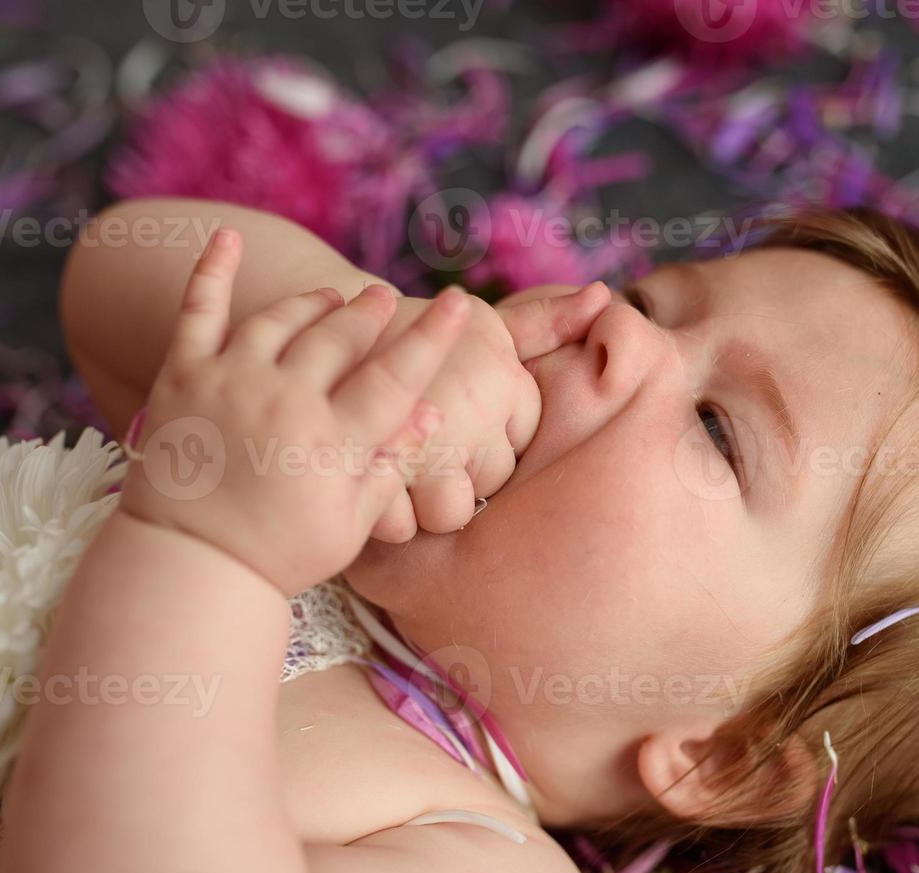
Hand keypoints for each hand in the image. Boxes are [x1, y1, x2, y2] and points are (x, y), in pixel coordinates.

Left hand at [117, 229, 470, 597]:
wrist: (188, 563)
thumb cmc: (277, 554)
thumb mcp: (347, 526)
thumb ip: (389, 468)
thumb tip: (429, 414)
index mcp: (332, 440)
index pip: (396, 376)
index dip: (432, 338)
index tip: (460, 304)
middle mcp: (284, 399)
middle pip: (339, 337)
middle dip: (368, 313)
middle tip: (383, 299)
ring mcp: (230, 380)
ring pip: (281, 319)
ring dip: (313, 303)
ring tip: (332, 299)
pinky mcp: (182, 375)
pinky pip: (200, 310)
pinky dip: (213, 270)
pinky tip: (227, 237)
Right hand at [367, 281, 610, 540]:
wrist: (313, 334)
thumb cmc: (409, 329)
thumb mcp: (481, 323)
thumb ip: (545, 323)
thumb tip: (605, 297)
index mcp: (500, 379)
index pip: (522, 443)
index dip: (492, 439)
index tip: (463, 418)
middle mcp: (469, 412)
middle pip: (489, 489)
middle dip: (462, 478)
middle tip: (431, 449)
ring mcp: (420, 448)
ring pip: (447, 515)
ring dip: (425, 503)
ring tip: (404, 469)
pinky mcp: (370, 479)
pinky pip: (398, 528)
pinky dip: (385, 516)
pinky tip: (374, 483)